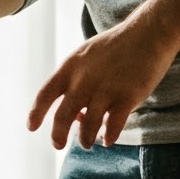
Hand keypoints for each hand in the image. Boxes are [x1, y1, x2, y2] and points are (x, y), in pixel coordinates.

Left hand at [27, 12, 179, 146]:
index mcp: (70, 68)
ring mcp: (105, 90)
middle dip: (57, 136)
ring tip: (88, 143)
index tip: (31, 128)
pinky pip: (114, 126)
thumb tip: (75, 116)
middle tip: (58, 146)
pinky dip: (109, 137)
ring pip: (88, 126)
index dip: (36, 113)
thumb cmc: (116, 47)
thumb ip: (76, 81)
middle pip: (62, 116)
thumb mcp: (86, 56)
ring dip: (85, 139)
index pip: (45, 94)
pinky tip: (108, 140)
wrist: (148, 33)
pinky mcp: (127, 97)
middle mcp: (84, 80)